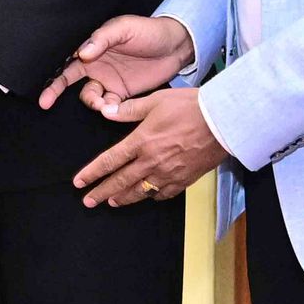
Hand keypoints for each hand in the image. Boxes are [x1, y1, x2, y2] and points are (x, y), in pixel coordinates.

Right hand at [41, 15, 195, 112]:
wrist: (176, 46)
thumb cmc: (148, 31)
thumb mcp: (124, 28)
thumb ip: (102, 39)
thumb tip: (82, 53)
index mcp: (92, 47)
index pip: (66, 59)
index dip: (53, 72)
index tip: (44, 85)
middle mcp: (95, 64)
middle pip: (68, 79)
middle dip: (54, 91)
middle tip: (45, 102)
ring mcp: (108, 80)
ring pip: (88, 95)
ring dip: (90, 101)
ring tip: (101, 102)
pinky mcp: (122, 94)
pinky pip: (108, 106)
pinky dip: (106, 109)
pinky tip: (111, 107)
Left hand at [73, 88, 227, 207]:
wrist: (223, 121)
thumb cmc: (191, 107)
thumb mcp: (156, 100)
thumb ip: (130, 109)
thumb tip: (107, 112)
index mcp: (141, 141)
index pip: (109, 161)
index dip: (91, 173)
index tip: (79, 183)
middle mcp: (151, 161)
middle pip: (120, 182)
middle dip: (102, 193)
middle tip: (89, 202)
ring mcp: (168, 173)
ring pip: (140, 192)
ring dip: (124, 198)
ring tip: (112, 202)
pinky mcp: (184, 179)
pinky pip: (163, 194)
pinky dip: (152, 196)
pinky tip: (147, 195)